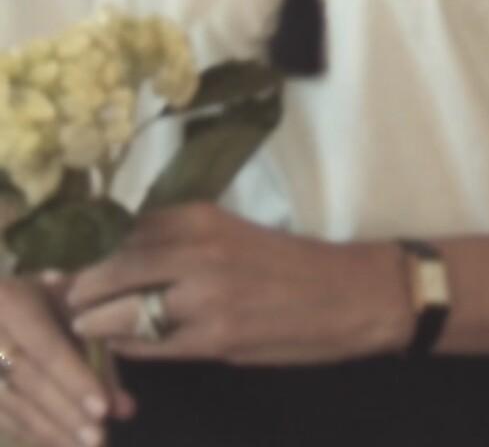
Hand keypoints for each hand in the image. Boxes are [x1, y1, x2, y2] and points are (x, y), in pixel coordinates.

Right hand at [0, 276, 134, 446]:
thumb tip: (126, 409)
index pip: (46, 348)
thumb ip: (100, 352)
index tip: (104, 410)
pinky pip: (1, 417)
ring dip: (50, 432)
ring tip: (86, 446)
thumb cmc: (49, 298)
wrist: (3, 303)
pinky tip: (61, 445)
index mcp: (10, 300)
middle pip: (27, 381)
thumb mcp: (75, 308)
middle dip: (65, 413)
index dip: (75, 381)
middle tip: (98, 439)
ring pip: (10, 406)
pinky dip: (33, 434)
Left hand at [69, 204, 413, 365]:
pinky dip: (127, 349)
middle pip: (113, 267)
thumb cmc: (291, 261)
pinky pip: (150, 347)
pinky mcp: (215, 340)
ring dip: (95, 321)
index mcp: (203, 217)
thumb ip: (183, 239)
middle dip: (81, 284)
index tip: (67, 254)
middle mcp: (198, 251)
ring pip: (124, 312)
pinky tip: (119, 347)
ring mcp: (204, 298)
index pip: (124, 227)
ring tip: (83, 323)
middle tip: (63, 294)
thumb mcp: (233, 232)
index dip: (89, 244)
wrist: (348, 293)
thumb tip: (125, 249)